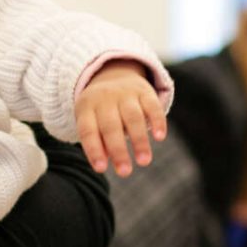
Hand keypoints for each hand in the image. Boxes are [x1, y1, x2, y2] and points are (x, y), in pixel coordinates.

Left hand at [75, 60, 167, 174]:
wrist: (113, 74)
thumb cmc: (100, 111)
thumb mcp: (91, 121)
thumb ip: (96, 141)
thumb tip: (104, 163)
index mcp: (86, 107)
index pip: (88, 130)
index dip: (94, 150)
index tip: (101, 169)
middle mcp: (105, 98)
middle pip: (111, 126)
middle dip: (118, 151)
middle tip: (125, 172)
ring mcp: (125, 93)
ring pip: (133, 117)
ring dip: (140, 141)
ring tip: (144, 162)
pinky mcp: (145, 91)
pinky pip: (152, 106)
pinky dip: (157, 121)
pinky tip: (160, 138)